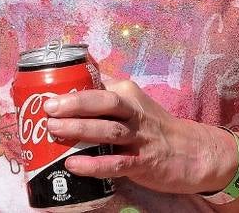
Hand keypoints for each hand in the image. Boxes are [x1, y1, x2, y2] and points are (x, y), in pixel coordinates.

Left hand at [45, 80, 235, 195]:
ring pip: (109, 130)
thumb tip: (80, 74)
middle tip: (48, 107)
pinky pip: (116, 163)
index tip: (45, 90)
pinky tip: (73, 165)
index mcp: (130, 96)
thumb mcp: (135, 103)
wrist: (193, 151)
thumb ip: (109, 92)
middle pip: (106, 103)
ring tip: (54, 130)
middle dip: (76, 103)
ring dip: (81, 129)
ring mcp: (140, 138)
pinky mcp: (144, 163)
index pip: (100, 86)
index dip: (73, 88)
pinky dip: (94, 164)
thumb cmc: (155, 127)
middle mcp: (135, 113)